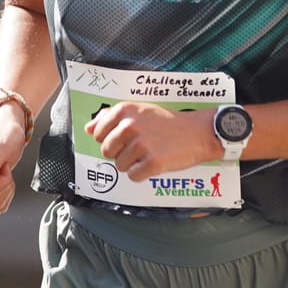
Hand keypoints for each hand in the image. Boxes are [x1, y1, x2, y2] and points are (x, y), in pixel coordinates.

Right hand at [0, 109, 26, 217]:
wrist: (6, 132)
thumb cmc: (5, 136)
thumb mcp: (1, 148)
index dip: (5, 178)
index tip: (2, 163)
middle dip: (7, 185)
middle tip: (3, 167)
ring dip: (7, 190)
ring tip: (2, 172)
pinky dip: (3, 198)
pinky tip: (1, 183)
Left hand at [86, 103, 217, 181]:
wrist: (198, 132)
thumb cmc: (168, 122)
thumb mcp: (139, 111)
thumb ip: (110, 117)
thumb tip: (88, 128)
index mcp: (124, 111)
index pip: (97, 134)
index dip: (110, 140)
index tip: (126, 138)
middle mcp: (130, 126)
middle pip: (107, 152)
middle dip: (121, 153)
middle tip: (140, 147)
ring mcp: (141, 145)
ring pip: (120, 166)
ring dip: (133, 164)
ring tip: (150, 153)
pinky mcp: (152, 162)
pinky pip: (134, 176)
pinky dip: (143, 174)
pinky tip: (155, 162)